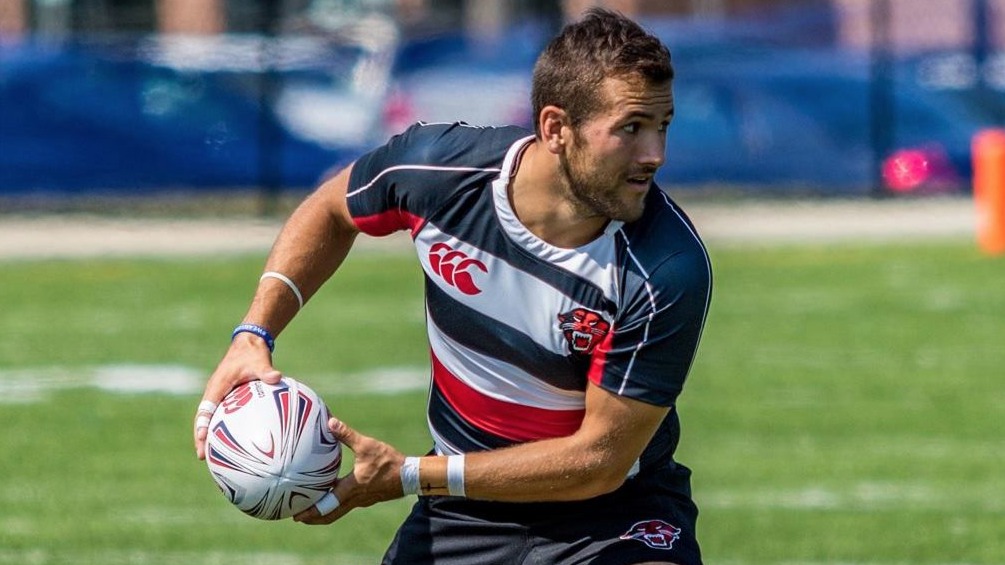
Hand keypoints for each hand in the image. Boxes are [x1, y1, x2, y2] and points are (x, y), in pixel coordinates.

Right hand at [192, 332, 281, 458]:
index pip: (206, 409)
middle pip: (203, 419)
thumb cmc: (252, 353)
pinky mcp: (227, 399)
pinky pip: (222, 417)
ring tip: (213, 458)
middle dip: (201, 437)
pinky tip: (235, 445)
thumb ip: (266, 371)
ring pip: (210, 420)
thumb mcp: (259, 361)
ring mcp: (219, 397)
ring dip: (209, 436)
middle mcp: (215, 393)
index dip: (202, 424)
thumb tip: (277, 377)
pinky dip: (223, 430)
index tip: (201, 439)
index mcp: (218, 386)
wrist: (249, 344)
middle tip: (203, 457)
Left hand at [294, 418, 405, 524]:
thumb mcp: (367, 445)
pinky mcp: (367, 498)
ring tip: (310, 510)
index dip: (311, 511)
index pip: (327, 505)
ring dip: (323, 513)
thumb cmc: (388, 461)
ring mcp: (361, 501)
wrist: (410, 475)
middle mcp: (354, 499)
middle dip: (313, 518)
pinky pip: (346, 506)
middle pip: (330, 515)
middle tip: (297, 517)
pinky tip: (332, 495)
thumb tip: (330, 422)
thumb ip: (347, 434)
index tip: (297, 514)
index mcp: (351, 488)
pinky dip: (335, 506)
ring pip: (338, 512)